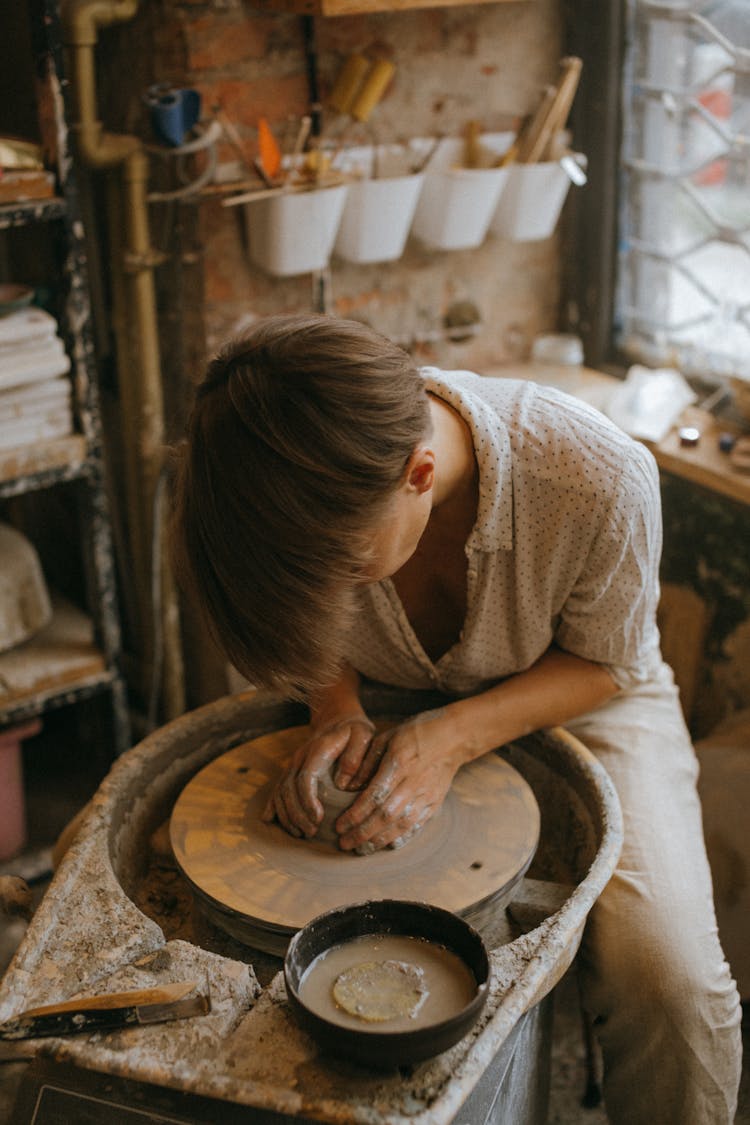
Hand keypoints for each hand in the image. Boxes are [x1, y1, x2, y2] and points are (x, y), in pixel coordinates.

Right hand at [261, 715, 373, 837]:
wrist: (338, 718)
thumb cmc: (354, 731)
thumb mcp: (363, 736)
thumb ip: (356, 756)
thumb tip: (343, 784)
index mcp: (318, 750)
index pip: (305, 778)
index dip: (308, 801)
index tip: (318, 819)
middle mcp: (300, 757)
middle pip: (289, 788)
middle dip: (297, 814)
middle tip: (311, 832)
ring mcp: (293, 764)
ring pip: (280, 791)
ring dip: (287, 814)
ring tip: (300, 833)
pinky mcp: (291, 770)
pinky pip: (277, 788)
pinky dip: (274, 805)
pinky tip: (271, 820)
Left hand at [335, 707, 463, 853]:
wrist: (454, 737)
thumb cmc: (416, 733)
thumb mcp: (386, 738)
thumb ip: (367, 762)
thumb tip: (347, 786)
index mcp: (398, 764)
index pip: (373, 796)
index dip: (355, 815)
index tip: (339, 826)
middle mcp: (412, 783)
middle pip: (385, 816)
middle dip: (363, 833)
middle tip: (344, 843)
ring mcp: (426, 796)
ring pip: (400, 825)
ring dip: (379, 840)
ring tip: (361, 850)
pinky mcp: (434, 803)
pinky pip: (416, 826)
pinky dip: (401, 838)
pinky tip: (387, 846)